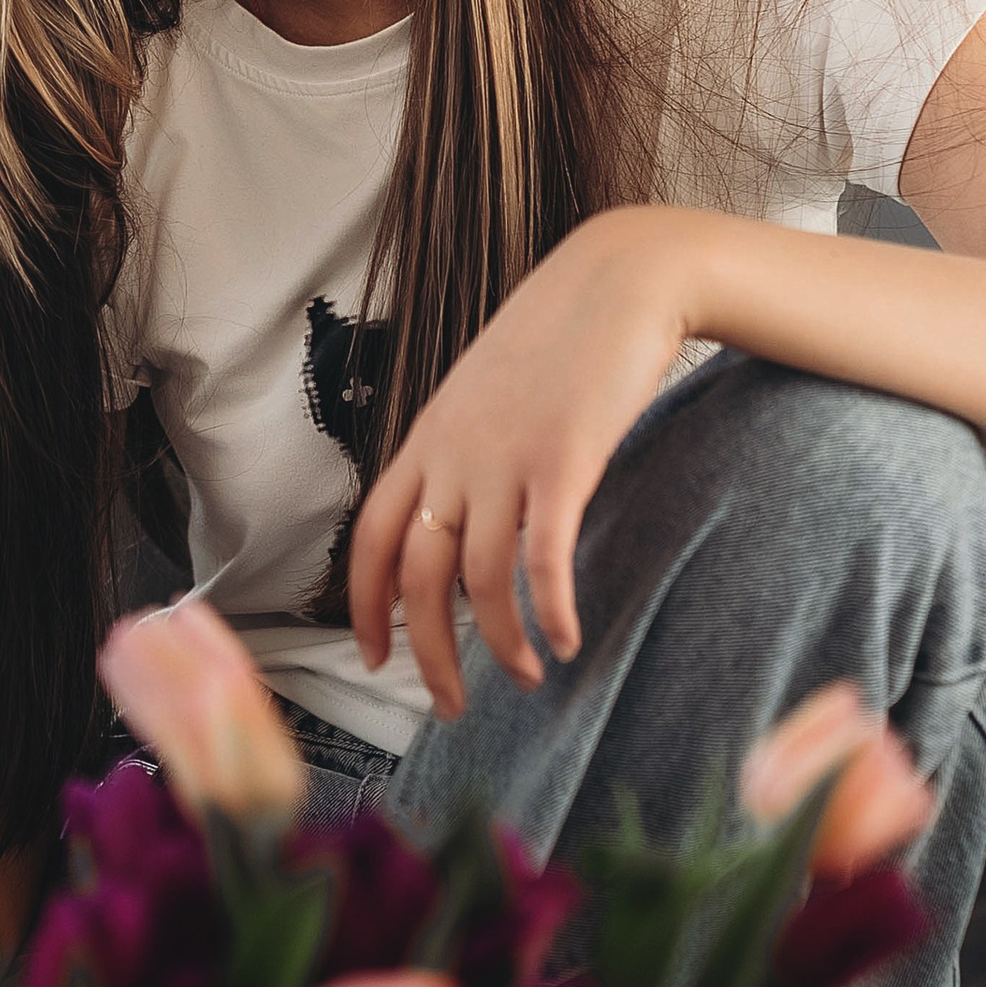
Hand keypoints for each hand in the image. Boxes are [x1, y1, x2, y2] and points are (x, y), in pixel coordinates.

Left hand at [347, 209, 702, 718]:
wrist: (619, 280)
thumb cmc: (559, 337)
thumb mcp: (486, 391)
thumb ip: (465, 449)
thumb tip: (462, 512)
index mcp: (427, 439)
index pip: (372, 539)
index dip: (366, 607)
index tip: (375, 657)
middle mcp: (453, 454)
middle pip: (419, 579)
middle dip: (429, 656)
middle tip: (451, 706)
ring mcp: (504, 458)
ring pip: (481, 582)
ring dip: (500, 646)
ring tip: (525, 678)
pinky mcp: (563, 462)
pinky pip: (544, 560)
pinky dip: (549, 611)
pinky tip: (565, 641)